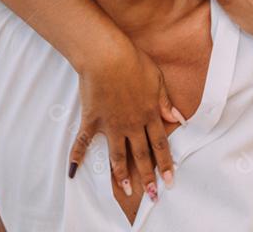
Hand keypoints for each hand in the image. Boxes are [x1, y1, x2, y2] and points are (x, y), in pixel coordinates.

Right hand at [70, 39, 183, 200]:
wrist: (107, 56)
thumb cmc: (133, 62)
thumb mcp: (157, 79)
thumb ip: (165, 102)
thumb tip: (179, 118)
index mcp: (149, 114)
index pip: (160, 144)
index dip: (166, 163)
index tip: (170, 180)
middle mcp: (131, 123)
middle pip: (142, 154)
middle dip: (148, 176)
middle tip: (152, 195)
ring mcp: (111, 124)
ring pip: (118, 154)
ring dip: (122, 174)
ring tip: (126, 189)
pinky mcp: (92, 119)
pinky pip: (83, 141)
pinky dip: (77, 155)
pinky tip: (73, 170)